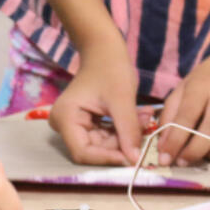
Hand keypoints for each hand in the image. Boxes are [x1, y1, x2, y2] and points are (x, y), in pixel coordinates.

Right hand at [47, 35, 141, 164]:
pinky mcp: (86, 123)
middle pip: (94, 150)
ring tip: (144, 117)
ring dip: (126, 135)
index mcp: (65, 117)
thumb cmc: (110, 68)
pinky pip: (107, 136)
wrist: (104, 49)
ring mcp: (75, 124)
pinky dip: (124, 130)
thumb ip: (128, 131)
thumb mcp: (122, 100)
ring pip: (104, 145)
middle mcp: (65, 124)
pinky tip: (139, 116)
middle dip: (121, 144)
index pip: (83, 152)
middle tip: (144, 129)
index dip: (107, 158)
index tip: (133, 157)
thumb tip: (135, 160)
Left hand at [156, 43, 209, 164]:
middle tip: (182, 162)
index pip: (187, 116)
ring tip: (203, 155)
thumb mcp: (183, 88)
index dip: (175, 140)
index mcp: (202, 86)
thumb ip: (171, 113)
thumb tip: (163, 144)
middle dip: (194, 151)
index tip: (166, 157)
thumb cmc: (208, 79)